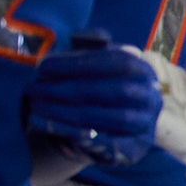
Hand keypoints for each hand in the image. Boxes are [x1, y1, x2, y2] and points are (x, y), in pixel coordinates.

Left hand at [25, 38, 160, 165]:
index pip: (118, 62)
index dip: (80, 63)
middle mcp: (151, 97)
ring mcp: (146, 124)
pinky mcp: (136, 148)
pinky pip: (110, 144)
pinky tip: (50, 126)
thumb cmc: (95, 88)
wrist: (110, 127)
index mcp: (144, 71)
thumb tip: (86, 37)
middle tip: (34, 88)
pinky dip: (79, 135)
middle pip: (116, 90)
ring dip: (70, 113)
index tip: (43, 66)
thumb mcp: (94, 65)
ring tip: (35, 107)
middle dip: (70, 89)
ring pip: (114, 118)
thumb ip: (91, 48)